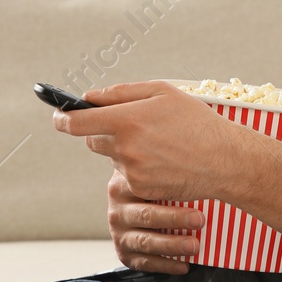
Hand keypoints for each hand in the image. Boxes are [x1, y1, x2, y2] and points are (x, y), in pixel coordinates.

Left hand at [51, 79, 243, 201]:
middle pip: (92, 141)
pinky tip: (162, 159)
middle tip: (129, 126)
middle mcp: (125, 148)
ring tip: (156, 143)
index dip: (61, 118)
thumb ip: (120, 93)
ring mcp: (132, 172)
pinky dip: (137, 167)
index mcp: (127, 120)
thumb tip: (89, 97)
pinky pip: (127, 175)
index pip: (77, 123)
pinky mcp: (140, 188)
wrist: (224, 160)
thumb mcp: (161, 93)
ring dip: (123, 150)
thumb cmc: (195, 121)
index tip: (57, 116)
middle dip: (102, 132)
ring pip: (112, 158)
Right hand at [105, 170, 203, 274]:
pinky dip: (166, 265)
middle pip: (147, 215)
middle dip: (174, 219)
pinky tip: (184, 264)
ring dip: (172, 245)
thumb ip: (169, 172)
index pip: (143, 187)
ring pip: (146, 241)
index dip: (168, 190)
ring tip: (194, 245)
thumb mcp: (155, 175)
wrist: (136, 208)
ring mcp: (118, 234)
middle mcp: (117, 210)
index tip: (192, 191)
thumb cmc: (154, 189)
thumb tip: (203, 166)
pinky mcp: (124, 254)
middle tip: (198, 220)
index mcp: (122, 186)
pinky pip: (146, 262)